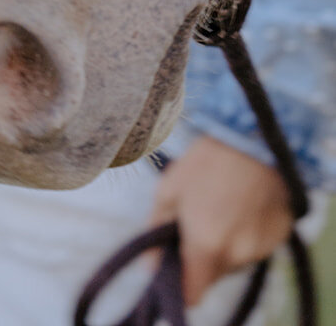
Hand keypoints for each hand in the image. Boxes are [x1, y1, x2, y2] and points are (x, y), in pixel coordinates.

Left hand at [152, 136, 292, 304]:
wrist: (256, 136)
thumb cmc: (206, 160)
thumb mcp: (169, 189)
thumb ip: (156, 232)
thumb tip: (150, 266)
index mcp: (206, 246)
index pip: (192, 295)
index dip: (180, 286)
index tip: (174, 266)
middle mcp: (237, 256)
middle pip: (213, 276)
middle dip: (201, 258)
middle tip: (197, 222)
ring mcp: (262, 248)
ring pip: (235, 262)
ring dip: (225, 246)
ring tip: (221, 207)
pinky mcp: (280, 237)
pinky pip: (256, 247)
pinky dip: (246, 235)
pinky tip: (241, 205)